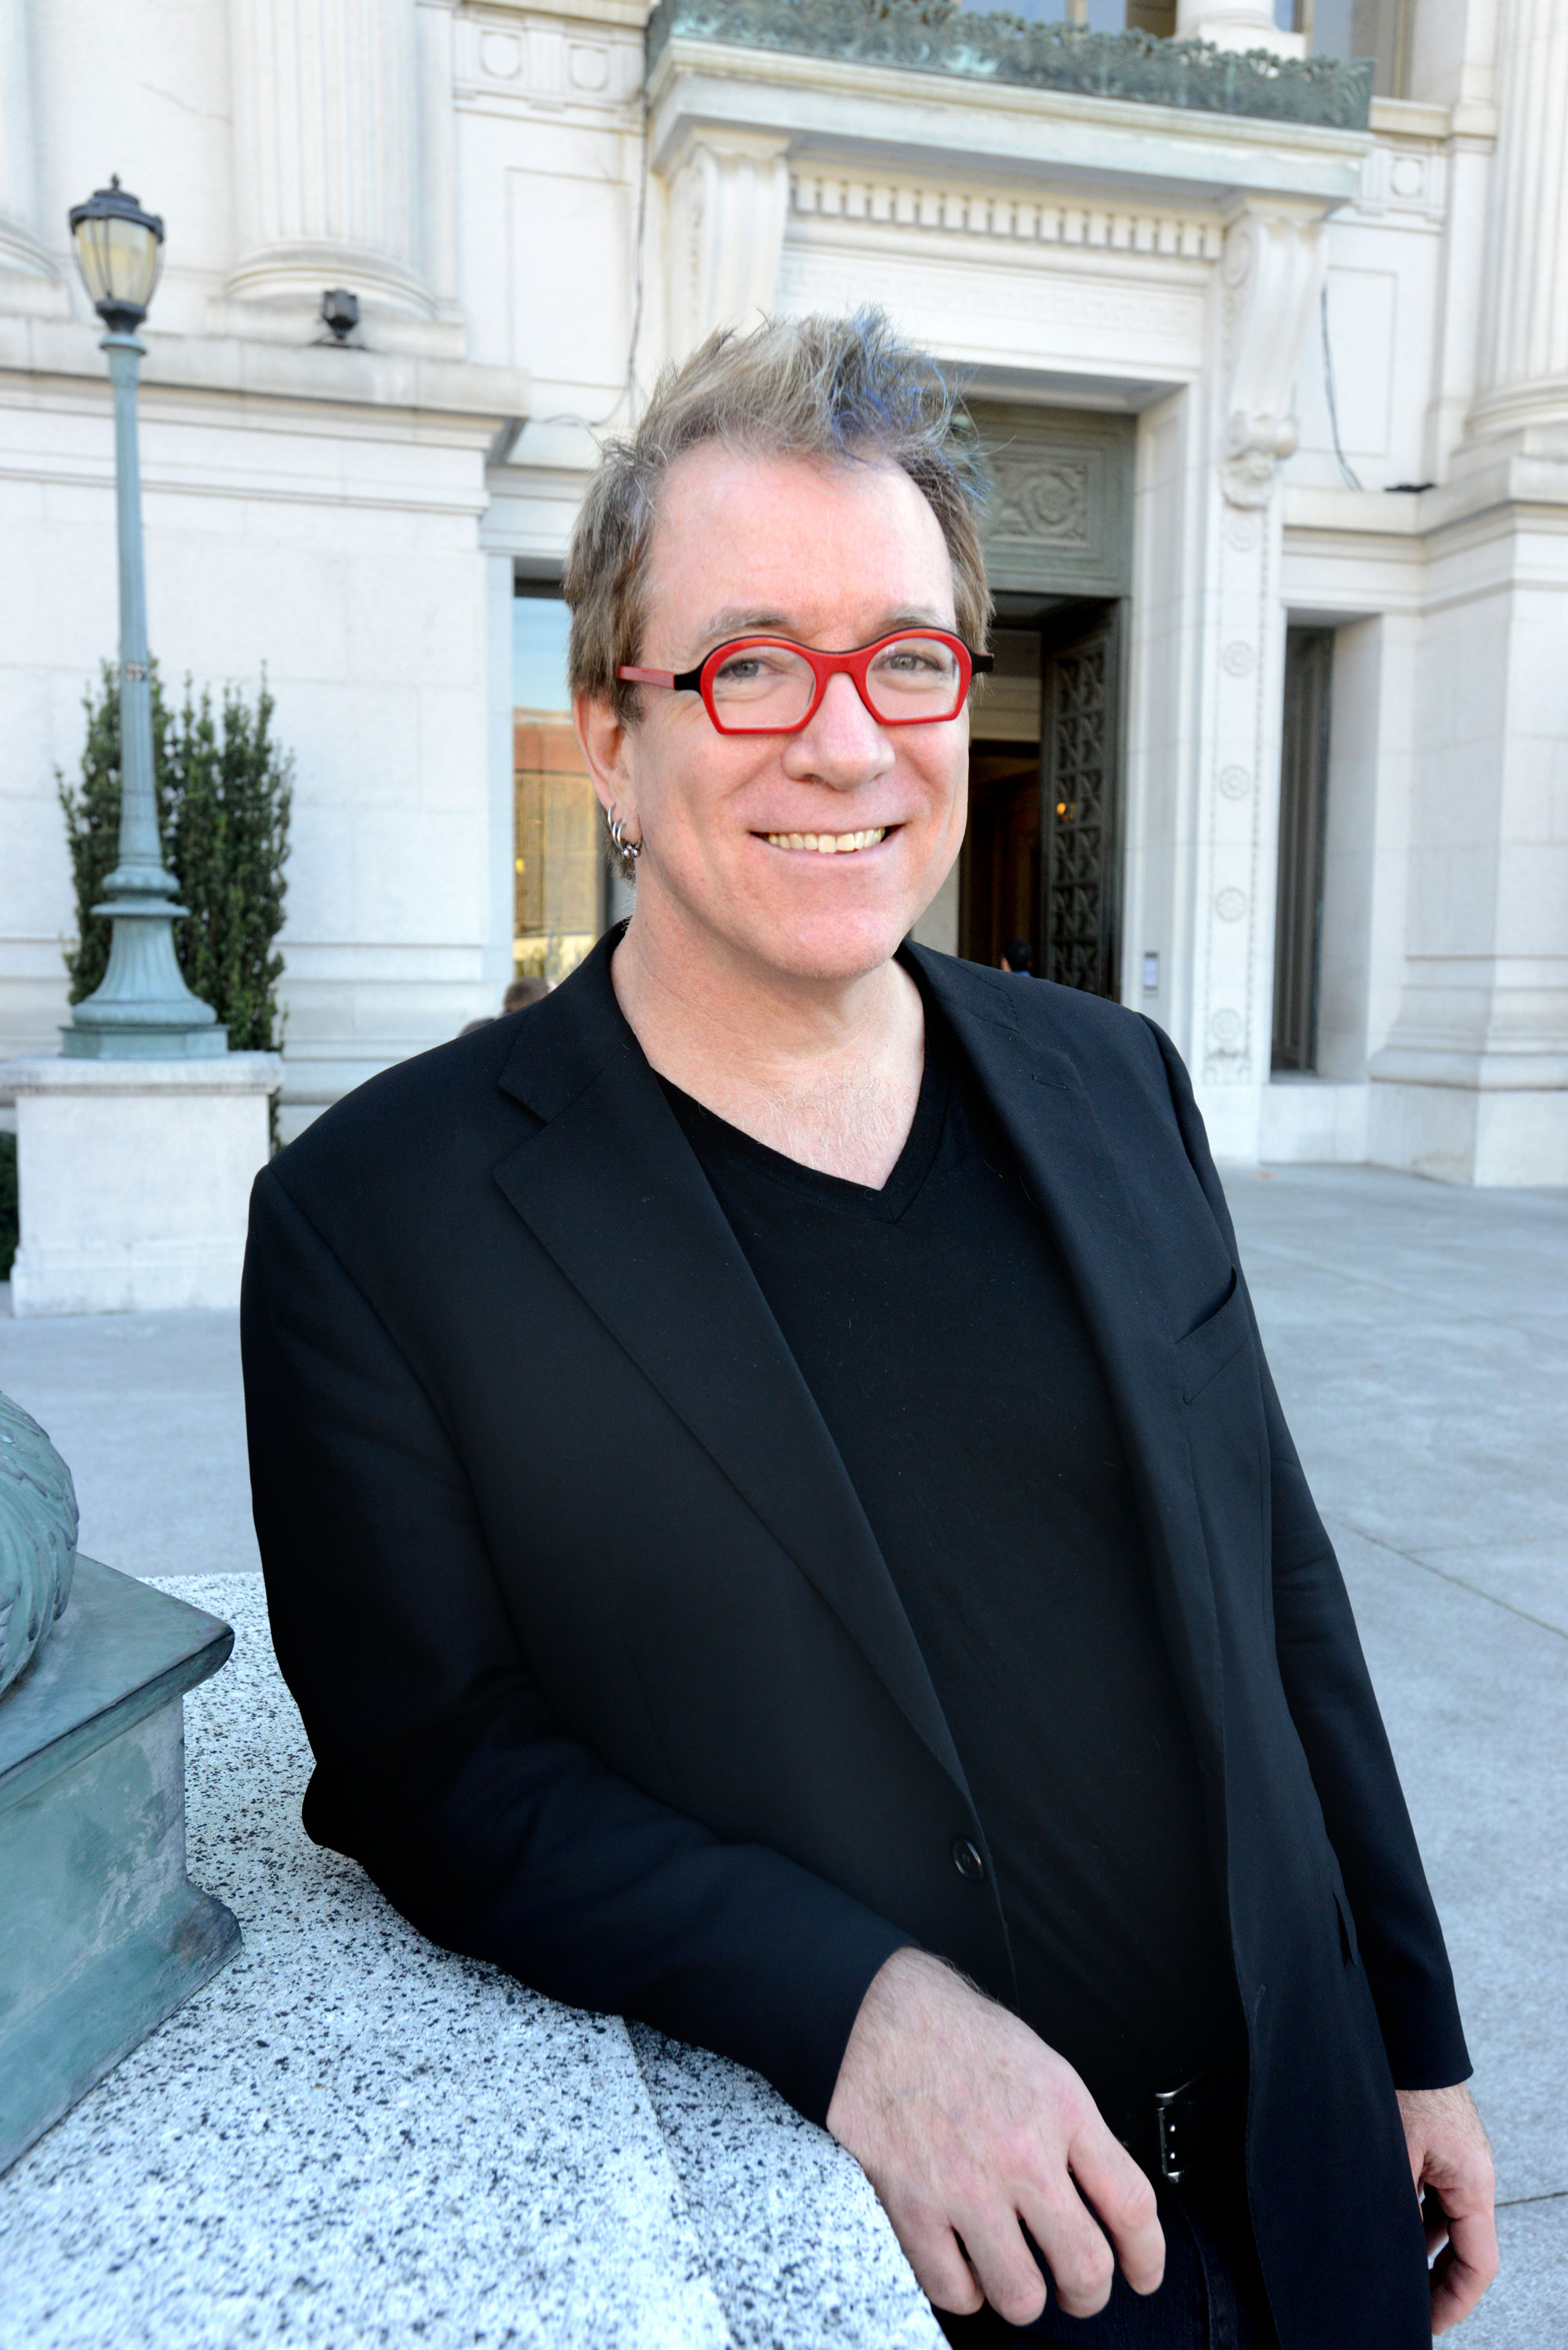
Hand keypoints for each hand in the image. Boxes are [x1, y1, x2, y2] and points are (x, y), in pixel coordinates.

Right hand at [826, 1947, 1164, 2327]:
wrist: (876, 2014)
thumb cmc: (956, 2032)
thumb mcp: (1041, 2063)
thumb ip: (1075, 2130)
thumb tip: (1100, 2198)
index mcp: (1062, 2110)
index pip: (1131, 2205)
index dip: (1147, 2256)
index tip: (1142, 2274)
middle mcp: (1022, 2152)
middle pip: (1085, 2267)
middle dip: (1089, 2295)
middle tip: (1078, 2291)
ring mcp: (967, 2186)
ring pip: (1021, 2295)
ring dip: (1026, 2298)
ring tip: (1018, 2279)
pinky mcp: (913, 2206)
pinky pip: (954, 2290)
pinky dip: (965, 2292)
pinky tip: (965, 2267)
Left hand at [1396, 2082, 1498, 2333]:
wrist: (1403, 2029)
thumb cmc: (1402, 2084)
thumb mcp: (1393, 2154)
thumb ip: (1395, 2206)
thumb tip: (1382, 2249)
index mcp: (1473, 2184)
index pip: (1477, 2264)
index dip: (1453, 2302)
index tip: (1427, 2325)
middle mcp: (1472, 2175)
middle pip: (1463, 2246)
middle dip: (1435, 2280)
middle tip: (1404, 2306)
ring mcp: (1455, 2159)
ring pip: (1443, 2219)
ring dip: (1419, 2246)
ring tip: (1386, 2270)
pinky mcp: (1436, 2143)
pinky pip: (1429, 2191)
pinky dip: (1410, 2213)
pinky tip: (1381, 2223)